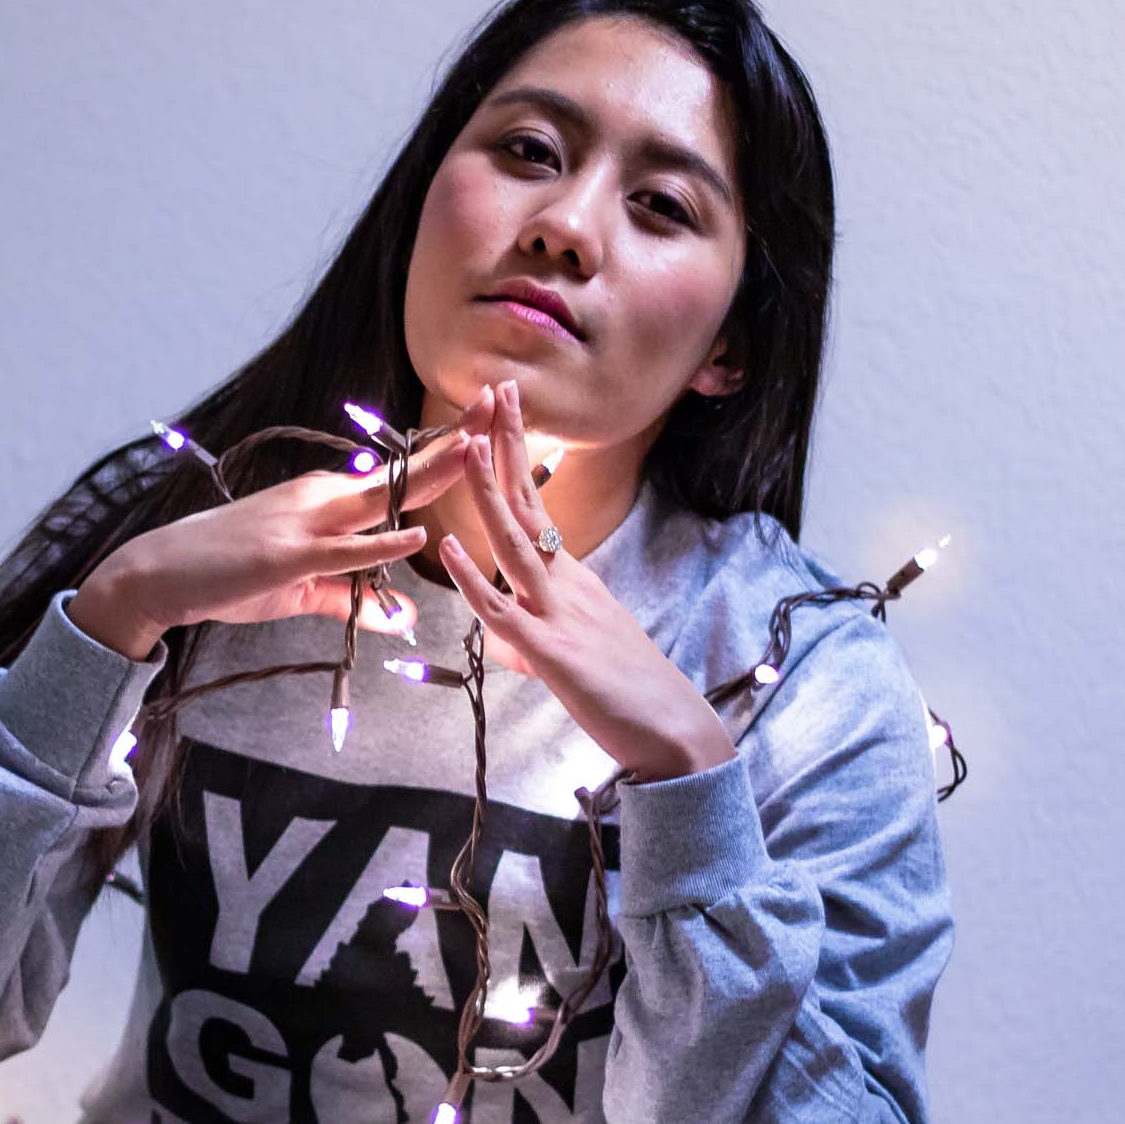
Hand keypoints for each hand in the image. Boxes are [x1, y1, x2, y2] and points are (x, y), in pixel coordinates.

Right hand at [94, 415, 483, 645]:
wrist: (162, 573)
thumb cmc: (230, 574)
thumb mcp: (302, 590)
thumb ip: (355, 600)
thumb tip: (403, 621)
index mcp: (328, 500)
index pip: (397, 473)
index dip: (443, 450)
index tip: (486, 424)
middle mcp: (322, 498)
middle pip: (400, 470)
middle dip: (454, 441)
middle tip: (501, 404)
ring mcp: (305, 523)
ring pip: (379, 497)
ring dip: (431, 475)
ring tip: (477, 451)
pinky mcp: (288, 555)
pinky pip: (344, 550)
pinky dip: (381, 544)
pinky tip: (415, 535)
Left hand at [433, 378, 738, 782]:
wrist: (675, 734)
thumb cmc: (631, 693)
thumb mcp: (579, 649)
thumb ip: (538, 631)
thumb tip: (506, 630)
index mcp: (572, 579)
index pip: (536, 507)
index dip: (518, 458)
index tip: (504, 411)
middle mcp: (567, 585)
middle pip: (528, 506)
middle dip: (510, 447)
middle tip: (497, 389)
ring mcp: (560, 616)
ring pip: (515, 546)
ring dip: (489, 494)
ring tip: (469, 445)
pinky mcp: (553, 654)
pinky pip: (503, 612)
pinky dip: (472, 579)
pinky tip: (449, 549)